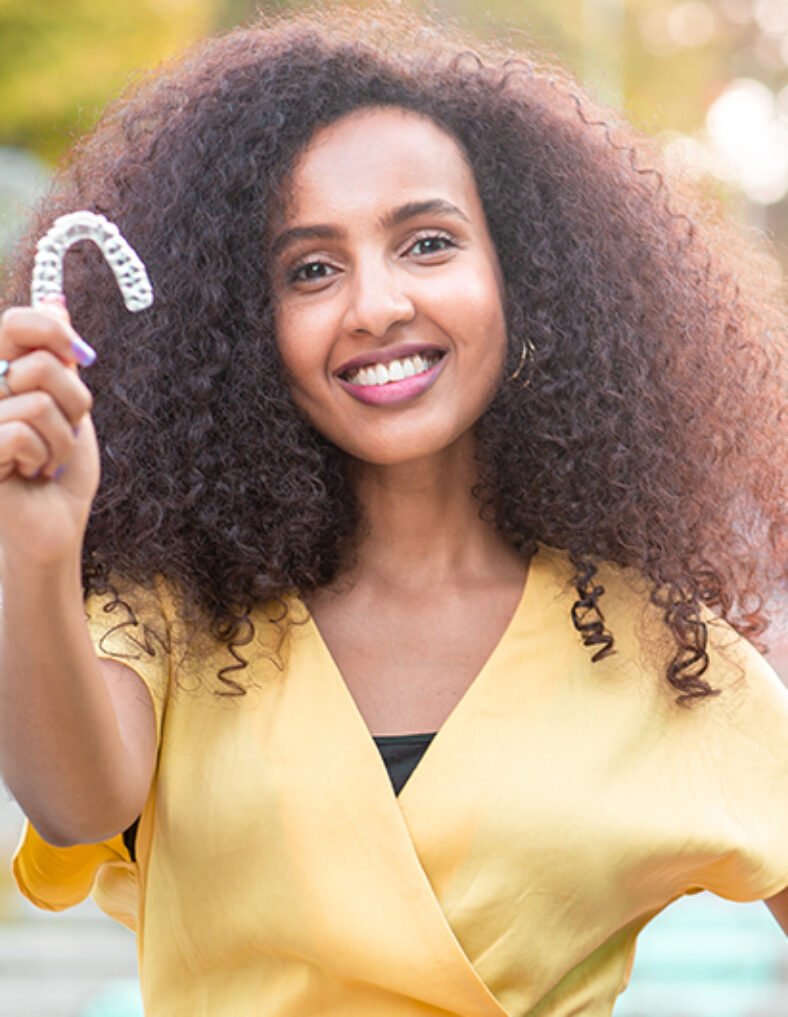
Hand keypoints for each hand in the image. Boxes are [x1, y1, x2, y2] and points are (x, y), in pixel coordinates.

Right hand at [0, 301, 99, 565]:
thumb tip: (55, 300)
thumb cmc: (60, 467)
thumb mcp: (68, 405)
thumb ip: (58, 356)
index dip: (56, 333)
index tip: (80, 359)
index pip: (18, 321)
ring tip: (47, 459)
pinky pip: (24, 432)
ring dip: (62, 438)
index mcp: (0, 371)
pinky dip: (44, 456)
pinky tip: (29, 473)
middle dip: (74, 401)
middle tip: (66, 428)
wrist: (54, 525)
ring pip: (40, 400)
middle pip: (40, 362)